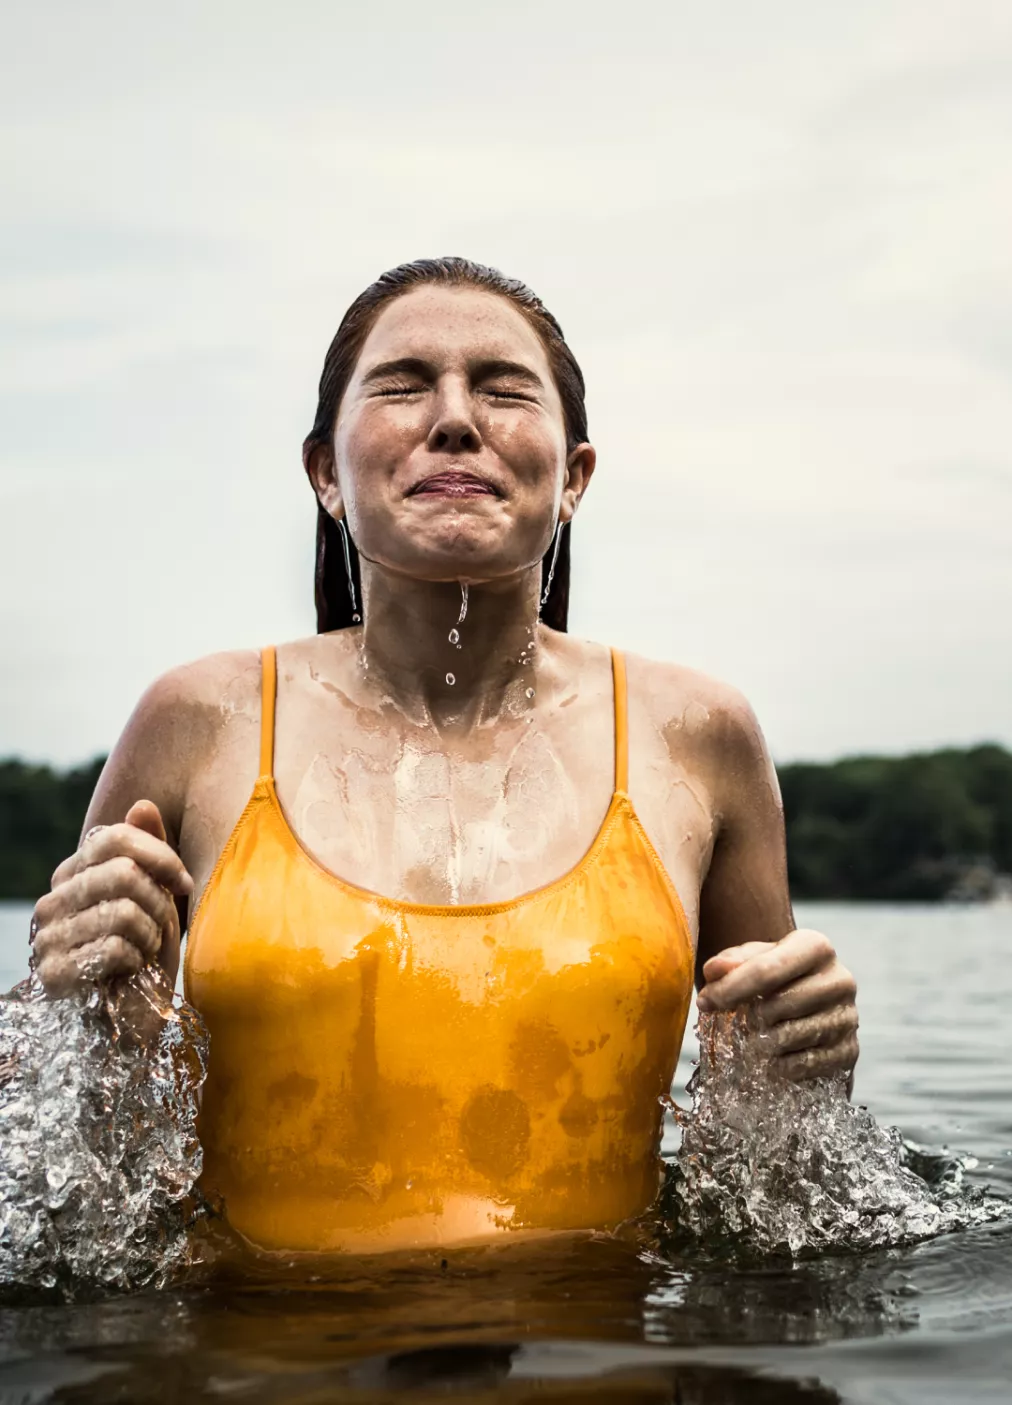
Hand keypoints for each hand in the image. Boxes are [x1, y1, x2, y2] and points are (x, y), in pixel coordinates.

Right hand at [32, 800, 192, 996]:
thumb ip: (150, 853)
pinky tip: (130, 973)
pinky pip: (114, 947)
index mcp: (72, 875)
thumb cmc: (145, 956)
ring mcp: (47, 938)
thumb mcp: (156, 899)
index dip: (159, 855)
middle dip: (159, 902)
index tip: (183, 882)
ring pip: (124, 911)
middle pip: (123, 873)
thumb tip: (142, 804)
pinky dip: (137, 961)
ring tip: (143, 952)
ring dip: (150, 936)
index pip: (113, 837)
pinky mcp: (53, 974)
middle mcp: (51, 901)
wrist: (130, 1022)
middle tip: (161, 928)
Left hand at [696, 928, 858, 1080]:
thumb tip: (714, 971)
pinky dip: (782, 1065)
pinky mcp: (851, 1051)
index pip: (768, 969)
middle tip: (739, 1023)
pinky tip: (775, 1057)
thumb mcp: (754, 960)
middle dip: (749, 1018)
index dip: (731, 988)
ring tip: (758, 1038)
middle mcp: (840, 979)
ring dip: (764, 1043)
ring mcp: (849, 1017)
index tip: (704, 1002)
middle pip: (779, 1005)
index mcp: (815, 947)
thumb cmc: (777, 977)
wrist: (814, 1007)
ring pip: (791, 1036)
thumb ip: (732, 962)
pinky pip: (806, 1064)